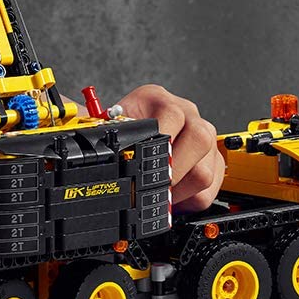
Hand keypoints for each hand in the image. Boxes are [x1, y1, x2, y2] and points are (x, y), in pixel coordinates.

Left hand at [116, 83, 223, 212]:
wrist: (141, 122)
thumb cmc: (127, 122)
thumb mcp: (113, 119)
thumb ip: (103, 128)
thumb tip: (83, 137)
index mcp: (160, 99)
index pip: (171, 116)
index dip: (160, 144)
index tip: (143, 165)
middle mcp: (189, 113)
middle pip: (199, 141)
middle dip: (173, 173)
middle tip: (152, 188)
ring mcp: (206, 136)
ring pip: (206, 170)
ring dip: (180, 191)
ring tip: (158, 196)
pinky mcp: (214, 160)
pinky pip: (211, 187)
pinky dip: (190, 199)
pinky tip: (173, 196)